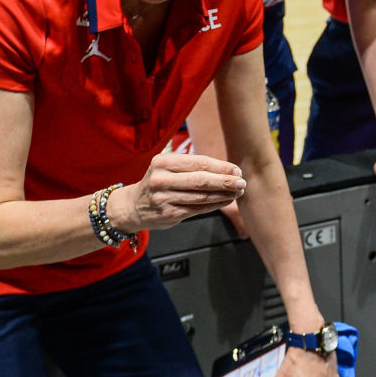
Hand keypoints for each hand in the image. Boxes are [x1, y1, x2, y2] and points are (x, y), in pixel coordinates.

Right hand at [110, 152, 246, 232]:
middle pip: (201, 180)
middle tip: (242, 183)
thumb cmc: (159, 183)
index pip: (199, 163)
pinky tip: (226, 201)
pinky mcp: (168, 214)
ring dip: (223, 195)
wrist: (133, 206)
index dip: (221, 167)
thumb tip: (228, 170)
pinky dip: (215, 205)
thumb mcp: (167, 167)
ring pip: (201, 197)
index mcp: (163, 162)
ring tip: (237, 192)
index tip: (237, 170)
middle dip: (225, 182)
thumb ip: (192, 167)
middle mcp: (161, 179)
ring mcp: (164, 198)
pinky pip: (197, 209)